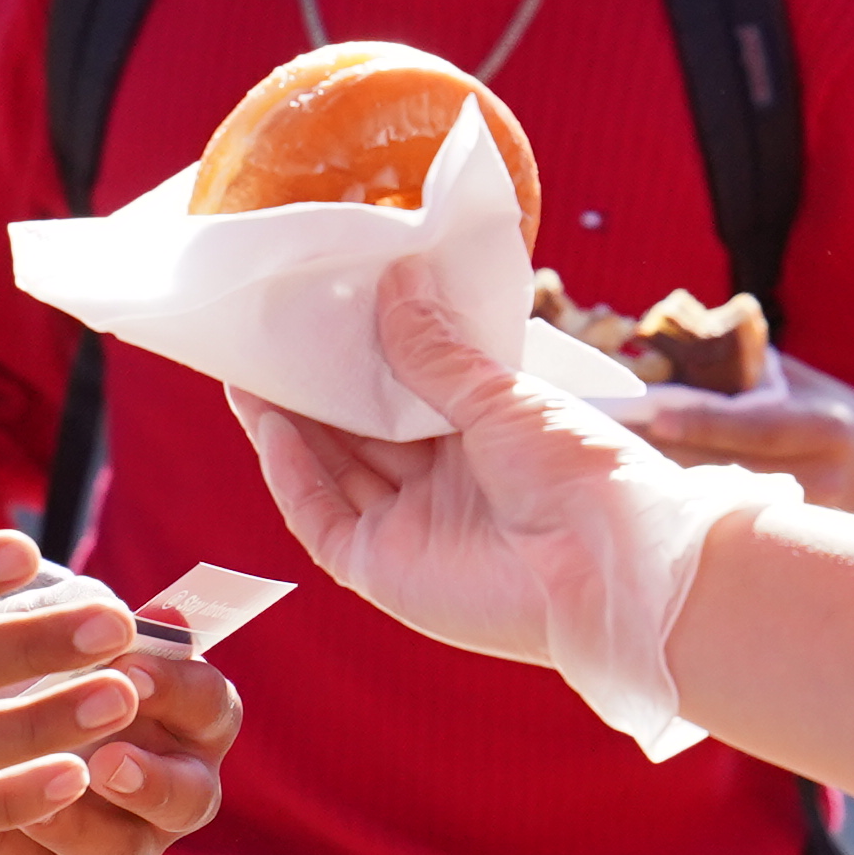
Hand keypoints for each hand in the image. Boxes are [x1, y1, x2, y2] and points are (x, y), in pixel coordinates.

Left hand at [0, 637, 235, 854]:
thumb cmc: (55, 673)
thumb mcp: (75, 644)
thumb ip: (112, 634)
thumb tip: (169, 616)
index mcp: (195, 723)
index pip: (211, 706)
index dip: (176, 690)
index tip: (129, 668)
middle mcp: (179, 790)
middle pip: (191, 799)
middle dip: (151, 782)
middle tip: (107, 761)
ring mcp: (134, 845)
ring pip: (121, 853)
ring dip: (78, 828)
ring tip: (32, 806)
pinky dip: (13, 854)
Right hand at [234, 282, 796, 753]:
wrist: (607, 566)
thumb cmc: (577, 472)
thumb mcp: (502, 395)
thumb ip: (436, 351)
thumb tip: (395, 282)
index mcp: (480, 441)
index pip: (402, 394)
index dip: (359, 357)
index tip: (321, 310)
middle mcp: (441, 487)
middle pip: (357, 433)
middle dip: (311, 388)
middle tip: (265, 334)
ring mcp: (410, 531)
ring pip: (330, 472)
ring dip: (289, 425)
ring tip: (246, 368)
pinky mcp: (385, 572)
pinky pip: (321, 520)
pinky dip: (293, 476)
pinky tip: (273, 426)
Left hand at [612, 345, 853, 515]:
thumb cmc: (820, 409)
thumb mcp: (795, 380)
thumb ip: (742, 370)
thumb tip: (668, 349)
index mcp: (822, 429)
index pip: (756, 427)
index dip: (704, 423)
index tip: (654, 416)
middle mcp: (817, 479)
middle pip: (726, 472)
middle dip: (663, 456)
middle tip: (602, 441)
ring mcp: (798, 519)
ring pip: (716, 507)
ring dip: (659, 489)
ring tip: (602, 473)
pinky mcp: (779, 544)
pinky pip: (719, 528)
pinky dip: (676, 513)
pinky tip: (632, 503)